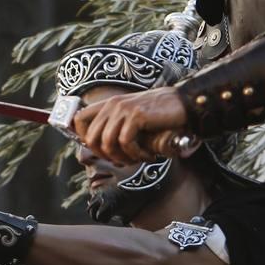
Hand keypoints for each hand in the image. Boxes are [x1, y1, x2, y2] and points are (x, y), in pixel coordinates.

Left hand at [73, 86, 187, 165]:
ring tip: (136, 160)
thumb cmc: (161, 115)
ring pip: (107, 142)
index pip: (78, 120)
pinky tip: (148, 156)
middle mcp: (112, 105)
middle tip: (123, 161)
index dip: (82, 138)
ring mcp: (123, 109)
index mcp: (108, 104)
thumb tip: (103, 151)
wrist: (186, 103)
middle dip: (105, 156)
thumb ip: (118, 128)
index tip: (100, 151)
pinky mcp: (136, 115)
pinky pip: (125, 141)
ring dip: (121, 157)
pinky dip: (134, 154)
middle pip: (91, 137)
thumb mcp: (134, 119)